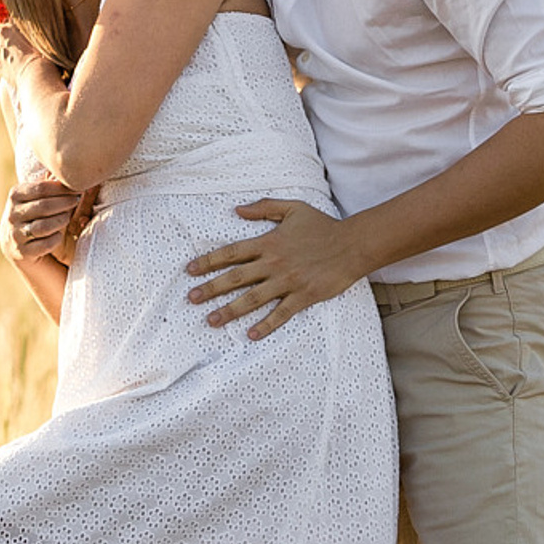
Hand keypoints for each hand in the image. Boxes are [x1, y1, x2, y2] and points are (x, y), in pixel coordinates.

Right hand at [5, 172, 95, 262]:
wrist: (16, 245)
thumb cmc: (34, 215)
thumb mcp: (36, 197)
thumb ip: (49, 184)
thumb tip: (66, 170)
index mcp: (15, 195)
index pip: (41, 188)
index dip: (62, 188)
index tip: (78, 188)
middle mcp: (12, 214)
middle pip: (43, 206)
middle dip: (64, 203)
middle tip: (76, 200)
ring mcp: (15, 234)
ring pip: (43, 226)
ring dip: (61, 221)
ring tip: (68, 217)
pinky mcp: (22, 252)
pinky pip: (44, 244)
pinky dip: (55, 238)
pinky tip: (59, 235)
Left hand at [185, 199, 365, 337]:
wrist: (354, 244)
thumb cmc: (323, 226)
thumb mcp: (293, 209)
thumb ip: (263, 208)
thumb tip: (236, 210)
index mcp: (268, 242)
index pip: (231, 253)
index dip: (208, 261)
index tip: (190, 270)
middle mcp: (274, 263)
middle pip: (235, 278)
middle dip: (210, 289)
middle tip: (191, 298)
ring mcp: (288, 281)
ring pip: (253, 298)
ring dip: (230, 310)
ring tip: (211, 320)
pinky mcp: (304, 295)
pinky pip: (281, 313)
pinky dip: (266, 325)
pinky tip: (251, 335)